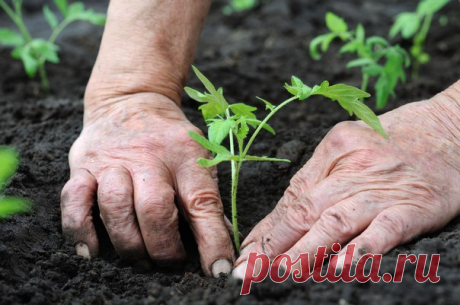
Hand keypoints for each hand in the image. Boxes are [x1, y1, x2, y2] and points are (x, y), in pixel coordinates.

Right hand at [61, 93, 233, 276]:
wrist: (131, 101)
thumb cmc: (170, 140)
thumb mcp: (197, 158)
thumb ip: (206, 199)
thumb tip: (221, 245)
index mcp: (185, 155)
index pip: (202, 202)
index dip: (212, 240)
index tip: (218, 269)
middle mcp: (148, 156)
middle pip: (154, 208)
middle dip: (163, 247)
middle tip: (170, 262)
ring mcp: (111, 160)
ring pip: (115, 207)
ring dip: (129, 243)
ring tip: (140, 260)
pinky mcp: (83, 166)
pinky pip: (74, 200)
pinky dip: (80, 230)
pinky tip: (92, 251)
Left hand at [233, 86, 459, 277]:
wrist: (452, 127)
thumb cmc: (395, 139)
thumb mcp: (350, 146)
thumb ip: (320, 178)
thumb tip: (285, 218)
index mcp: (332, 150)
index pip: (291, 196)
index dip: (267, 229)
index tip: (247, 253)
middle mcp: (352, 167)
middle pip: (305, 210)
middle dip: (274, 245)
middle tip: (249, 271)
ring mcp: (382, 187)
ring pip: (335, 221)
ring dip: (305, 250)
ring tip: (281, 273)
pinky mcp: (414, 205)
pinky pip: (383, 230)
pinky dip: (360, 249)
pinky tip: (338, 267)